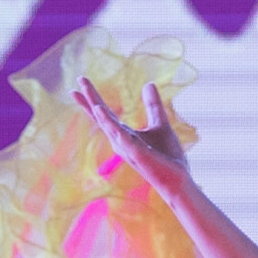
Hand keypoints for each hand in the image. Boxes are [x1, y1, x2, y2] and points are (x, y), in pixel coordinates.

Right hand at [80, 76, 198, 189]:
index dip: (91, 99)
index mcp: (124, 134)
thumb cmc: (168, 157)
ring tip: (83, 90)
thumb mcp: (160, 123)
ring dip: (95, 107)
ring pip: (107, 123)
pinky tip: (99, 110)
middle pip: (100, 116)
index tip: (80, 83)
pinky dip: (108, 122)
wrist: (179, 179)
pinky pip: (119, 135)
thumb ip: (153, 105)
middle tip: (79, 78)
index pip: (104, 114)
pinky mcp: (135, 152)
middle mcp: (120, 141)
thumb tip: (148, 84)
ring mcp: (126, 147)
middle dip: (89, 98)